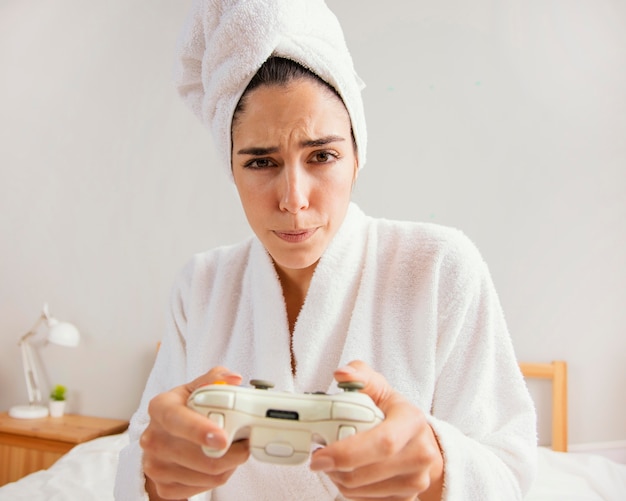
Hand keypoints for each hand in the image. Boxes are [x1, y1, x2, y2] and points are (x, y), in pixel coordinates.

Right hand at [140, 367, 249, 499]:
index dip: (200, 430)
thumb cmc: (184, 410)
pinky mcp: (164, 487)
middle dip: (231, 451)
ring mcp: (155, 466)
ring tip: (232, 450)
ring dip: (229, 464)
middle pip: (198, 455)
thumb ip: (216, 378)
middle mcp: (153, 438)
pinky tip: (219, 463)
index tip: (223, 439)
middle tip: (246, 442)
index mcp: (160, 408)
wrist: (164, 439)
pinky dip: (219, 476)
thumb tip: (234, 379)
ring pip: (207, 474)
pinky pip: (203, 487)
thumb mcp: (196, 388)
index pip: (177, 420)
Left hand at [309, 360, 443, 500]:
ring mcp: (417, 480)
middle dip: (336, 468)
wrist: (421, 440)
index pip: (381, 443)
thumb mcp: (379, 387)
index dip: (346, 452)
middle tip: (319, 459)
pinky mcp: (409, 498)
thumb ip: (358, 374)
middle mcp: (420, 453)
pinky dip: (352, 492)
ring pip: (365, 490)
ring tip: (334, 464)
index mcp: (412, 421)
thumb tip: (341, 374)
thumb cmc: (394, 412)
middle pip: (369, 472)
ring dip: (339, 480)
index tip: (319, 454)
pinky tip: (348, 474)